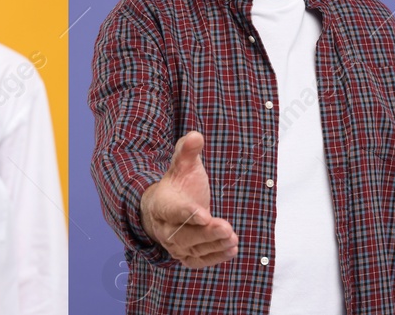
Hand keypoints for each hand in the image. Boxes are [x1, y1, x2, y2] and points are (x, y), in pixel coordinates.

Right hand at [140, 131, 237, 267]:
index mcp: (161, 204)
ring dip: (214, 245)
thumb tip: (197, 135)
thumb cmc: (177, 186)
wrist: (164, 210)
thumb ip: (187, 152)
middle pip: (183, 235)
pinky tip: (231, 249)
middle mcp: (164, 228)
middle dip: (205, 233)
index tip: (203, 215)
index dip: (187, 214)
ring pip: (193, 249)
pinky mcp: (186, 255)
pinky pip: (198, 260)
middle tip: (226, 227)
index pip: (172, 210)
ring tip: (233, 238)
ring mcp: (174, 244)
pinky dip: (215, 258)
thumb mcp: (181, 166)